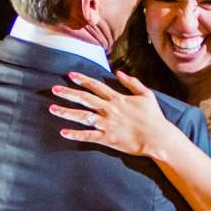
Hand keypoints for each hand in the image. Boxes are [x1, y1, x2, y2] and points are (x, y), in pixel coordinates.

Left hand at [52, 70, 174, 158]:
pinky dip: (75, 134)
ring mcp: (107, 124)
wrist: (158, 137)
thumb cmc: (154, 117)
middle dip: (68, 93)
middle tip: (54, 89)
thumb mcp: (146, 94)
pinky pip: (88, 136)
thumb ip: (132, 82)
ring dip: (66, 112)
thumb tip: (119, 73)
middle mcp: (109, 109)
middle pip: (85, 99)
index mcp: (117, 98)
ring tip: (52, 109)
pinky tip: (63, 132)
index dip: (82, 80)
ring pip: (82, 116)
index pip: (96, 86)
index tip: (70, 75)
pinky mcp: (107, 138)